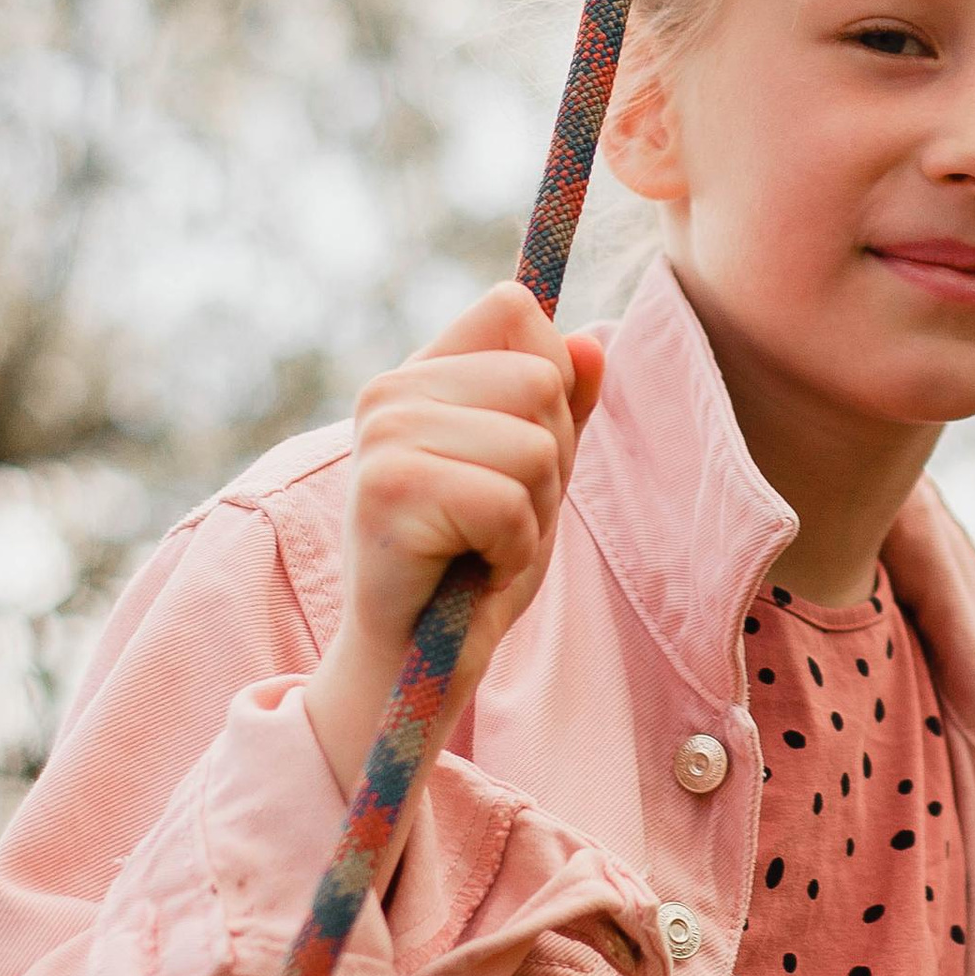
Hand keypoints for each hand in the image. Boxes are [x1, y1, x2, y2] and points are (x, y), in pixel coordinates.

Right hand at [303, 286, 604, 796]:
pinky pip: (508, 502)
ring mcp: (383, 438)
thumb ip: (563, 407)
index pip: (514, 309)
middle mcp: (389, 391)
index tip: (516, 455)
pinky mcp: (387, 492)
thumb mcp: (535, 476)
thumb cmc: (472, 570)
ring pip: (535, 444)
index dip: (551, 382)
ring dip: (532, 515)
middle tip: (497, 522)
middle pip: (541, 380)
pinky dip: (512, 550)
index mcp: (418, 373)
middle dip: (550, 465)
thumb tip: (591, 344)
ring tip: (483, 548)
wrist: (412, 667)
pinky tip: (473, 571)